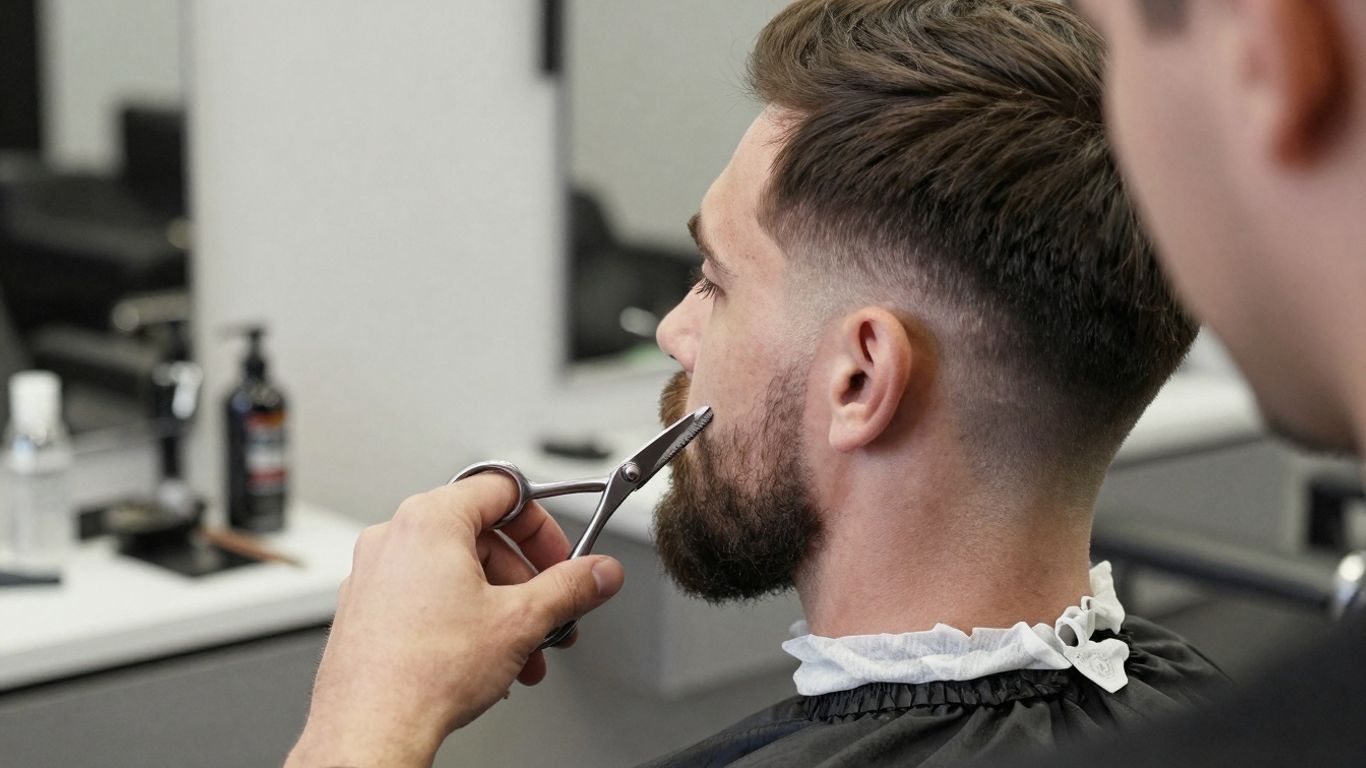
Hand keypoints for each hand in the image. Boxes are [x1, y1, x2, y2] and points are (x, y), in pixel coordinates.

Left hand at [286, 474, 625, 766]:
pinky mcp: (367, 609)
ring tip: (524, 648)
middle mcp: (394, 537)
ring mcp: (375, 574)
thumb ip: (571, 587)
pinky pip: (428, 596)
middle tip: (552, 609)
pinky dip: (464, 618)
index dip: (542, 524)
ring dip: (502, 608)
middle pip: (482, 536)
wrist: (371, 730)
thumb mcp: (521, 622)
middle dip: (527, 580)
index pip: (502, 490)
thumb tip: (600, 572)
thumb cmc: (423, 674)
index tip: (562, 554)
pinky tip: (487, 658)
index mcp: (429, 520)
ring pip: (457, 572)